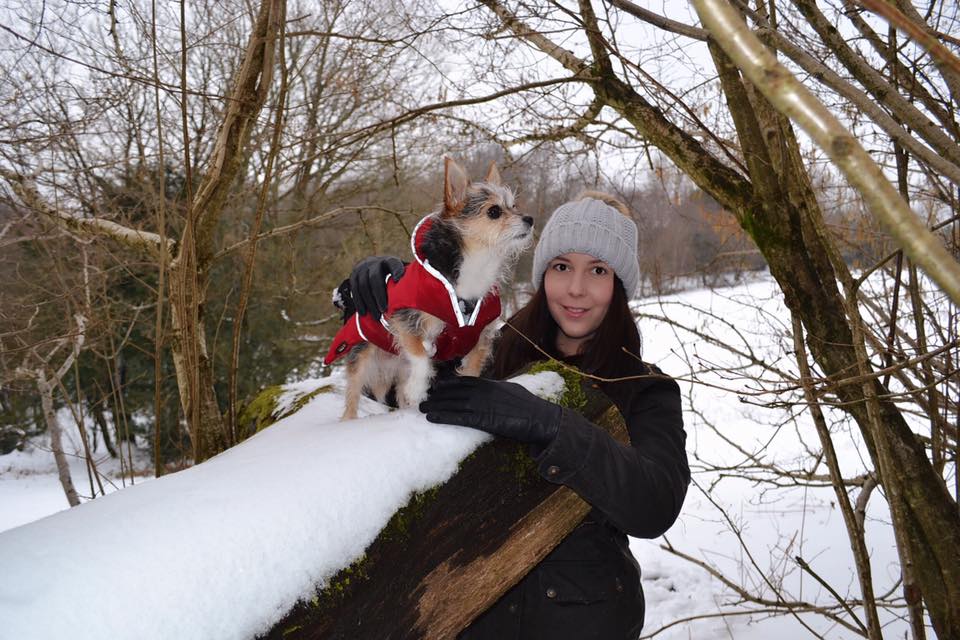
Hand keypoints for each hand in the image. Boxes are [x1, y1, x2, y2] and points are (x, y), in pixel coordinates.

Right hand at [349, 256, 404, 317]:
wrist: (371, 266)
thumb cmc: (392, 275)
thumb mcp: (401, 274)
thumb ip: (408, 280)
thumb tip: (424, 293)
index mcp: (388, 261)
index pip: (393, 263)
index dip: (396, 270)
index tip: (400, 280)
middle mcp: (373, 263)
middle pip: (374, 278)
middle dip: (379, 295)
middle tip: (384, 310)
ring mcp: (361, 269)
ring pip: (363, 286)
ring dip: (369, 302)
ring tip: (376, 316)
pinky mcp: (353, 277)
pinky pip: (355, 291)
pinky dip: (359, 303)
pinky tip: (364, 313)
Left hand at [420, 377, 561, 444]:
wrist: (540, 418)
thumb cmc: (529, 407)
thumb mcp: (511, 391)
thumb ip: (497, 390)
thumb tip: (491, 390)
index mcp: (490, 384)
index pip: (464, 382)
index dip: (448, 385)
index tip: (437, 387)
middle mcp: (483, 391)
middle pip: (454, 392)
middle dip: (438, 395)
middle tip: (424, 398)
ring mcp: (482, 404)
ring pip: (453, 403)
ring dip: (435, 405)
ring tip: (422, 407)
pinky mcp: (483, 418)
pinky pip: (459, 417)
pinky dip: (443, 416)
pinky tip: (432, 417)